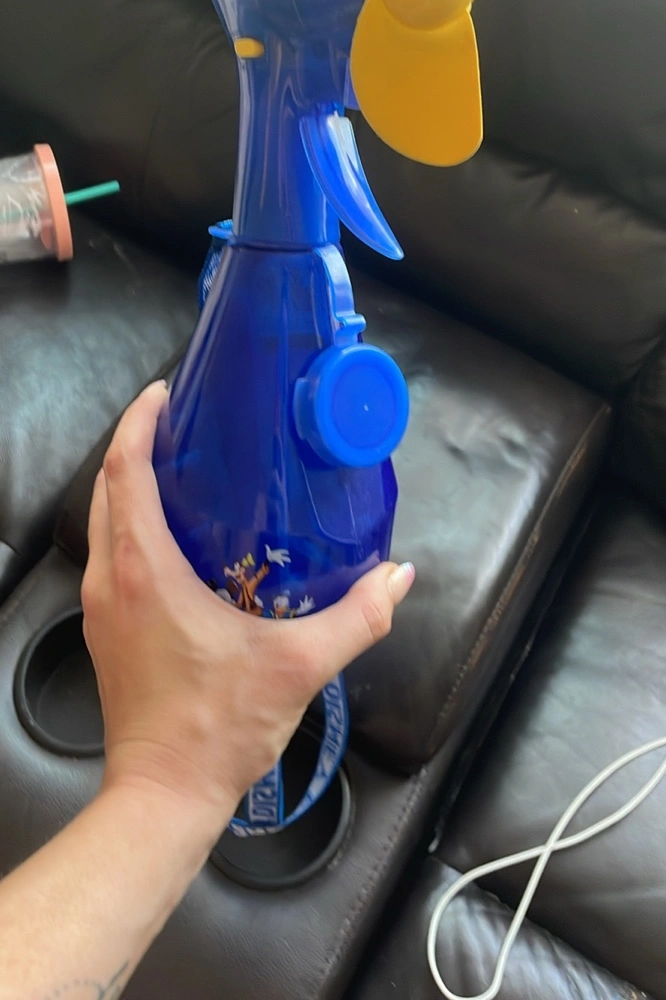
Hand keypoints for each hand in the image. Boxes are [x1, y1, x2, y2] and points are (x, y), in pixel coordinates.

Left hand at [81, 383, 414, 842]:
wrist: (163, 795)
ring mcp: (100, 606)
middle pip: (108, 486)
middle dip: (138, 444)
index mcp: (143, 568)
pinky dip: (133, 524)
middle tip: (186, 422)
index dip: (140, 421)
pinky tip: (179, 535)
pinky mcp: (106, 629)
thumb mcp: (297, 667)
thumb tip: (398, 578)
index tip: (167, 392)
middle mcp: (109, 577)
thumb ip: (356, 618)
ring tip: (185, 468)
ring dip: (132, 485)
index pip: (126, 469)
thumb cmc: (217, 727)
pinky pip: (110, 554)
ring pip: (104, 520)